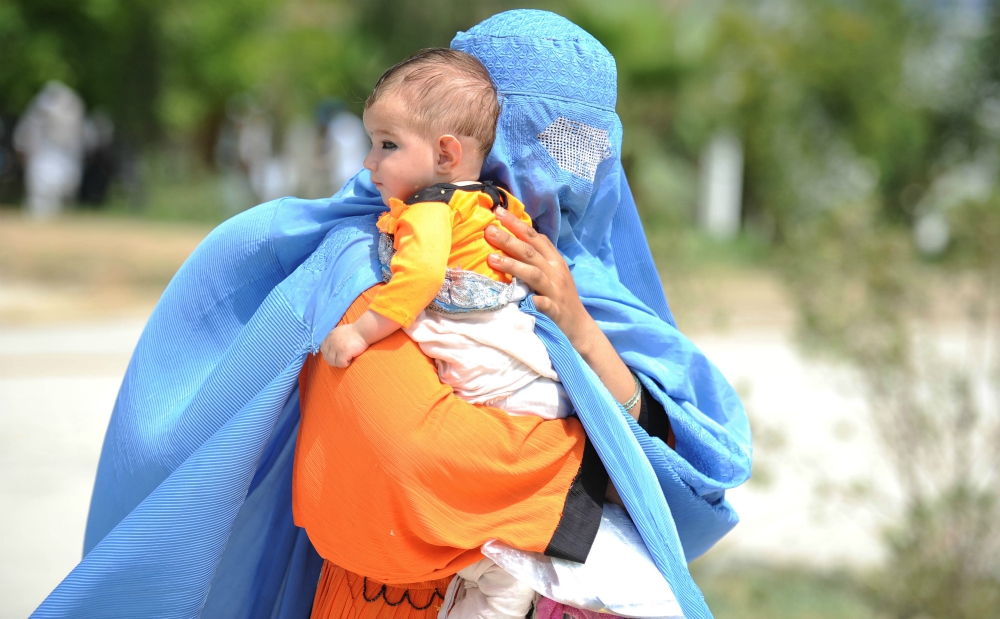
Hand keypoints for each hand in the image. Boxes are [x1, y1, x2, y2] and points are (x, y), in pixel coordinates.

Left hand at [320, 324, 369, 367]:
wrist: (363, 331)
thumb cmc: (355, 331)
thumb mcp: (339, 331)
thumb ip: (334, 338)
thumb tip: (331, 347)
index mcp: (329, 336)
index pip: (323, 349)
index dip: (329, 353)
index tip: (336, 354)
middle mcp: (331, 342)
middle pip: (326, 357)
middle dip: (334, 360)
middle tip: (343, 358)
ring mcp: (336, 348)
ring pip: (332, 362)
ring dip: (339, 363)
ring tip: (347, 359)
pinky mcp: (343, 353)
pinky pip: (341, 364)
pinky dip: (346, 364)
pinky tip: (351, 359)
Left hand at [486, 207, 641, 419]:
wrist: (579, 327)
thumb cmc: (559, 298)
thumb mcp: (550, 273)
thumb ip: (534, 257)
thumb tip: (509, 239)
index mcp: (554, 260)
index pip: (534, 237)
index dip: (517, 224)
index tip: (498, 211)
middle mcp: (555, 271)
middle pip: (530, 252)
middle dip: (509, 239)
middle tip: (489, 230)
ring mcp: (556, 291)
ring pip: (534, 274)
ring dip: (513, 265)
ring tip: (491, 259)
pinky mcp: (556, 311)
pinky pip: (547, 306)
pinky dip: (539, 302)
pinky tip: (530, 300)